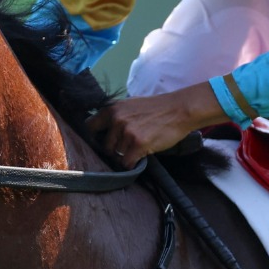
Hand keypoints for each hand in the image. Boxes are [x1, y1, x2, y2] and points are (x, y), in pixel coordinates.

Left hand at [86, 82, 227, 167]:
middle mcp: (116, 119)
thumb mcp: (130, 104)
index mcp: (111, 109)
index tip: (101, 142)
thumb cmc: (156, 108)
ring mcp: (127, 132)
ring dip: (127, 155)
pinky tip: (140, 156)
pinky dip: (133, 164)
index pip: (89, 127)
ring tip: (140, 146)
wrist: (178, 110)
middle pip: (105, 146)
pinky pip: (127, 163)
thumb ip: (115, 115)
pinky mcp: (138, 144)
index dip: (94, 137)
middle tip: (128, 146)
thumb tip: (102, 129)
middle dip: (115, 149)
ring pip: (117, 155)